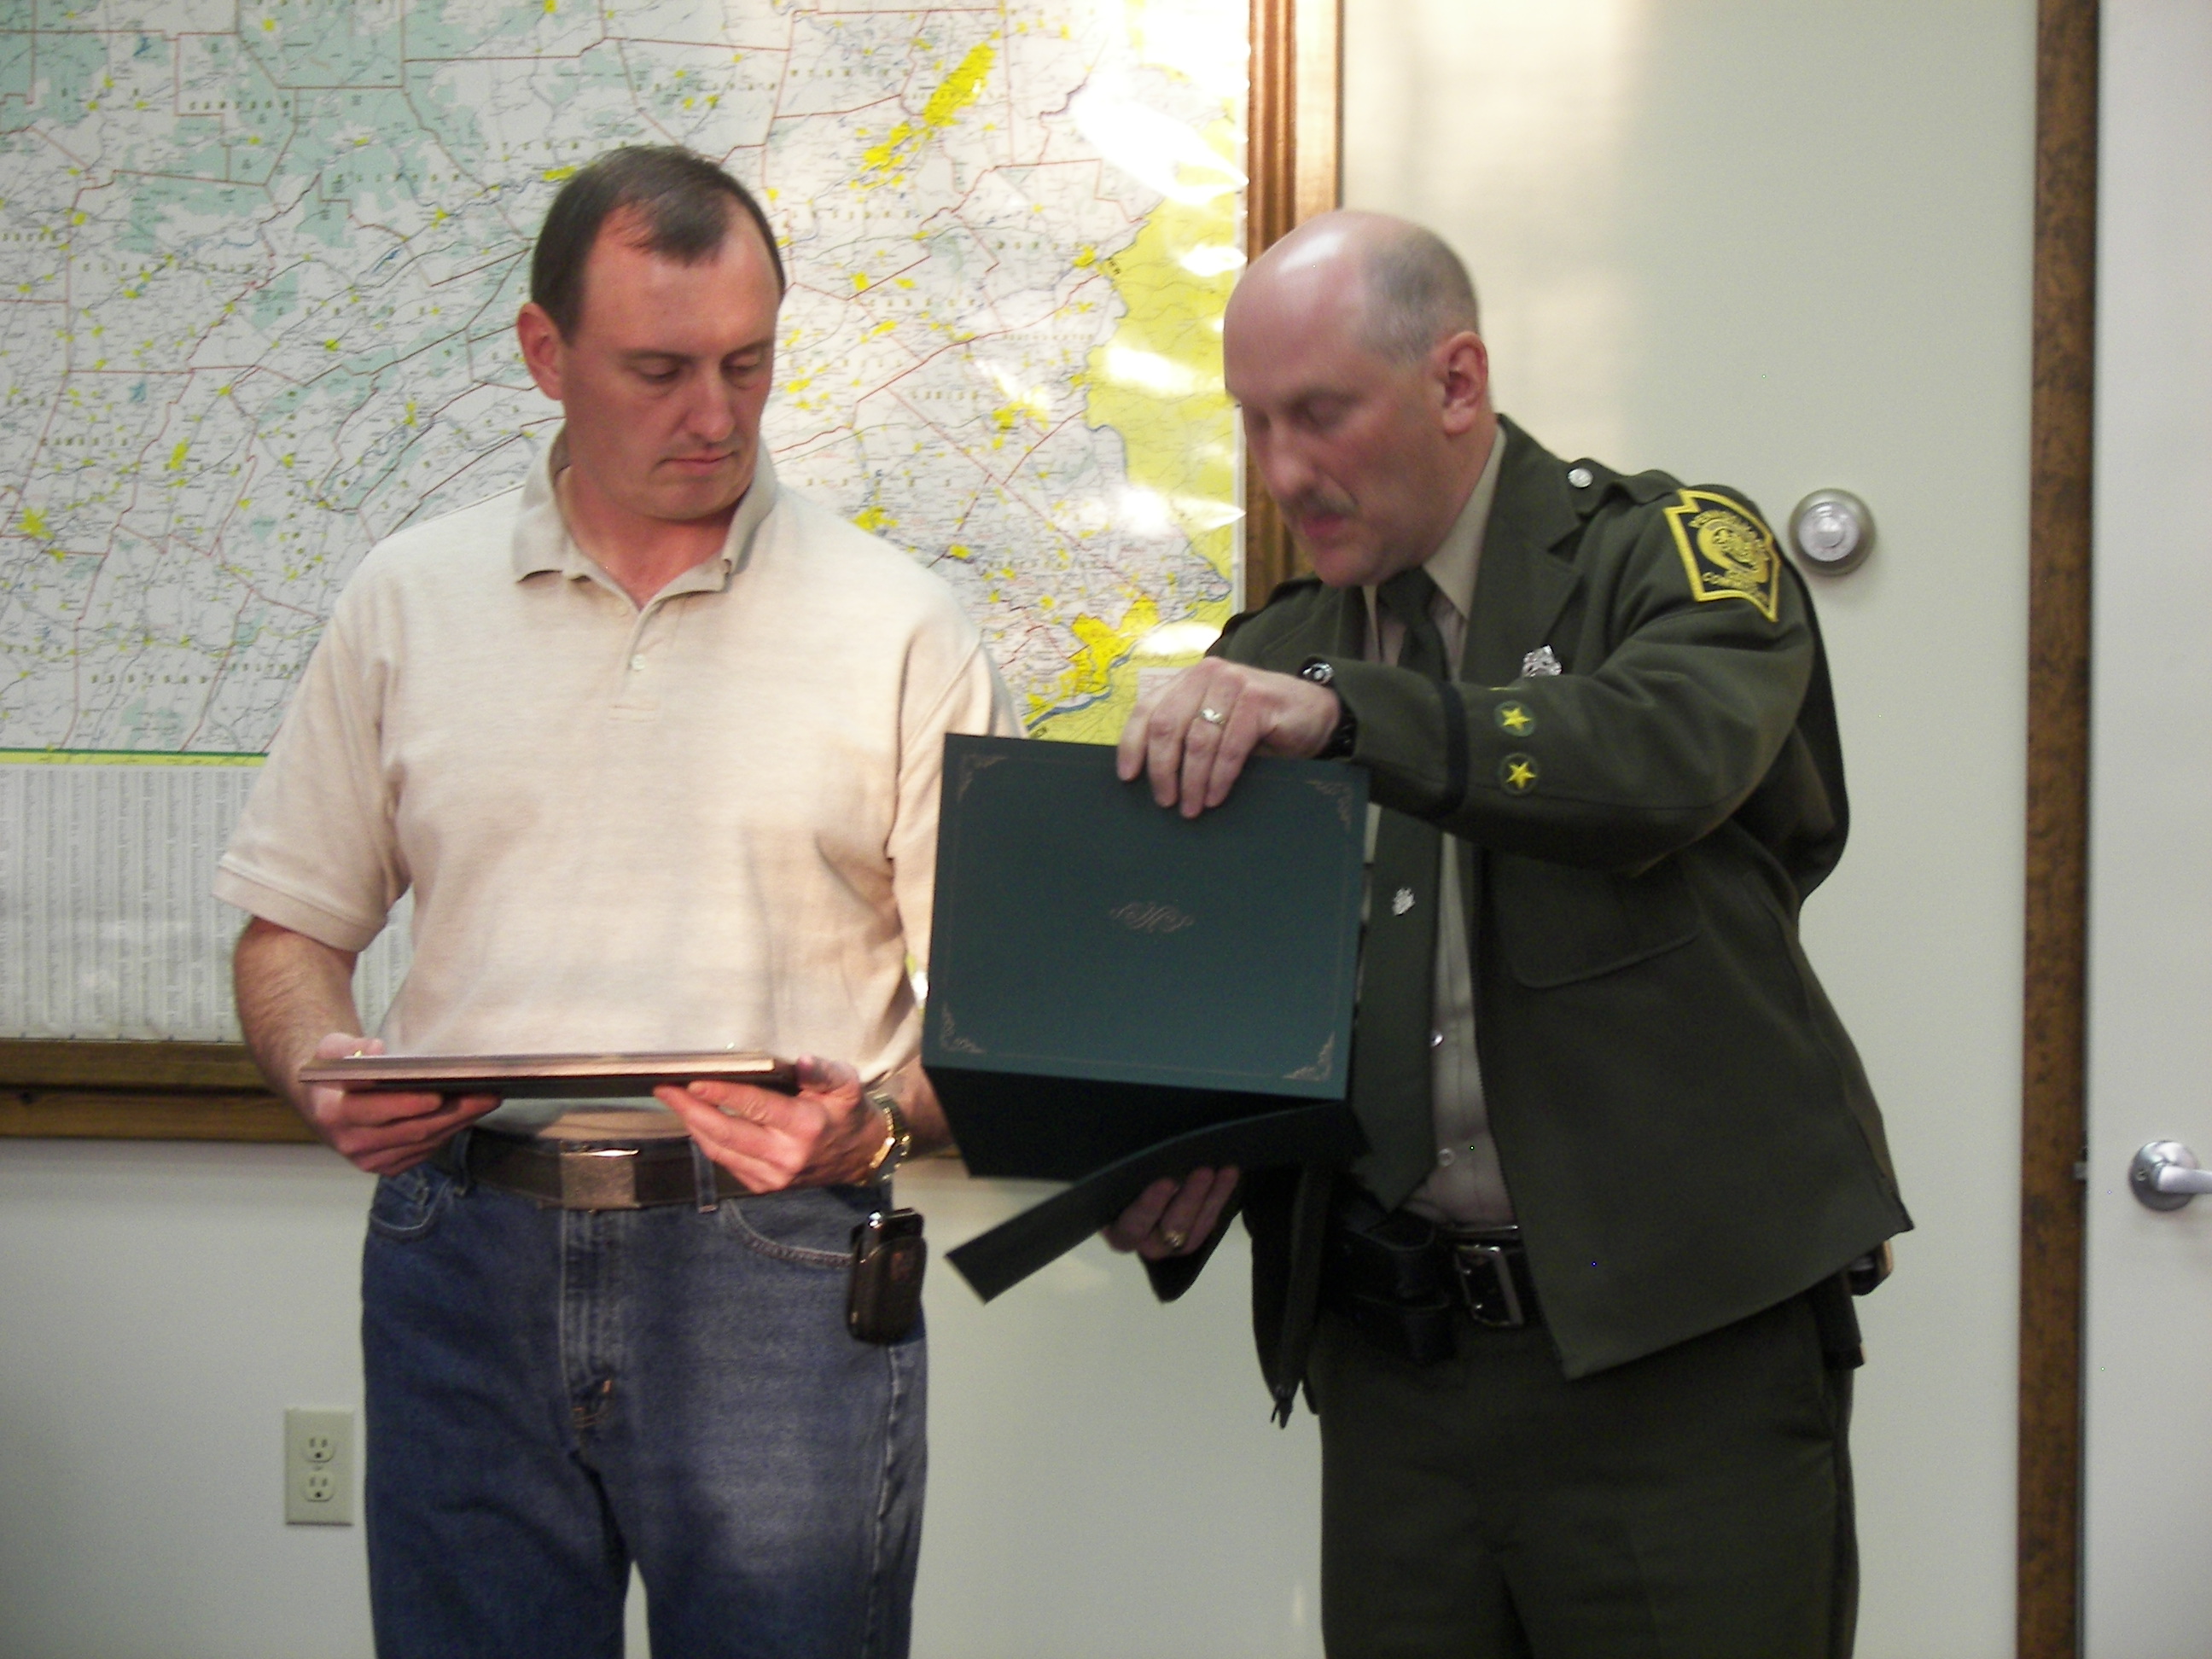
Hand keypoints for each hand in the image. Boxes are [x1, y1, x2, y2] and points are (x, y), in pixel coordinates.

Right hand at [300, 1032, 500, 1176]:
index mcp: (333, 1113)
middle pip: (412, 1130)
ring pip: (424, 1143)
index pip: (375, 1111)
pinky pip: (425, 1151)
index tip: (438, 1094)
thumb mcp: (332, 1049)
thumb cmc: (335, 1069)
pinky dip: (449, 1132)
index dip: (408, 1104)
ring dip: (459, 1122)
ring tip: (487, 1101)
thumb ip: (349, 1047)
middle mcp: (351, 1142)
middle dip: (453, 1112)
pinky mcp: (387, 1166)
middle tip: (487, 1094)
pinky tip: (468, 1114)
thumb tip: (374, 1050)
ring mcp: (370, 1159)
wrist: (323, 1102)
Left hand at [657, 1055, 880, 1192]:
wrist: (860, 1155)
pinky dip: (708, 1142)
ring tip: (674, 1103)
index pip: (755, 1107)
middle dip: (690, 1111)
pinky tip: (698, 1123)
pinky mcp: (764, 1186)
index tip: (693, 1081)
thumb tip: (800, 1061)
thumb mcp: (846, 1084)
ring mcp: (773, 1176)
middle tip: (664, 1091)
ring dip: (693, 1126)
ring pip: (720, 1151)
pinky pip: (727, 1163)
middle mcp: (785, 1155)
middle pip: (726, 1133)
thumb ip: (822, 1071)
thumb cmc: (848, 1111)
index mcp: (805, 1126)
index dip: (721, 1094)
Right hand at [1102, 1166, 1240, 1259]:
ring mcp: (1171, 1241)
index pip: (1131, 1226)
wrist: (1131, 1176)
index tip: (1165, 1182)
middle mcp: (1143, 1241)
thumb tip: (1127, 1146)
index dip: (1148, 1207)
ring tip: (1224, 1170)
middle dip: (1188, 1199)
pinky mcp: (1193, 1233)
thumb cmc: (1119, 1171)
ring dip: (1211, 1198)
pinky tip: (1229, 1171)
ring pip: (1195, 1228)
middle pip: (1168, 1229)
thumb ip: (1123, 1168)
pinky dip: (1221, 1195)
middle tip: (1203, 1171)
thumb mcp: (1116, 1171)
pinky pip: (1210, 1220)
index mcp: (1116, 1230)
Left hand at [1117, 660, 1341, 816]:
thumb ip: (1186, 735)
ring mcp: (1233, 683)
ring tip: (1190, 808)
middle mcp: (1207, 675)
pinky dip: (1220, 777)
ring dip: (1192, 781)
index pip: (1148, 709)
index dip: (1133, 744)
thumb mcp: (1215, 725)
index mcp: (1188, 680)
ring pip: (1199, 740)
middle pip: (1167, 726)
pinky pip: (1230, 746)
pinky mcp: (1259, 699)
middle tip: (1165, 801)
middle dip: (1162, 769)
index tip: (1128, 777)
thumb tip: (1151, 776)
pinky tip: (1214, 797)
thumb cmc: (1259, 725)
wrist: (1315, 713)